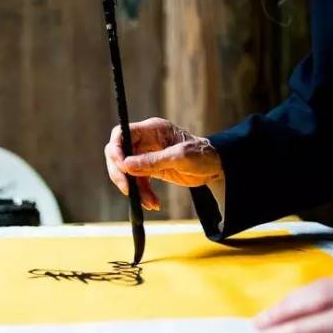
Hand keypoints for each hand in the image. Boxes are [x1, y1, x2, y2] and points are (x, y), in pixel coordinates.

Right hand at [104, 117, 222, 209]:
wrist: (216, 168)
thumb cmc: (202, 155)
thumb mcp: (180, 157)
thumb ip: (153, 161)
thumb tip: (126, 165)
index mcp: (152, 129)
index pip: (122, 134)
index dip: (116, 149)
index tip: (121, 167)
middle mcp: (145, 140)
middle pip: (119, 154)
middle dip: (121, 173)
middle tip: (128, 190)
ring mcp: (146, 155)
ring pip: (127, 171)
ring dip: (135, 189)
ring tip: (149, 203)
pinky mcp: (150, 170)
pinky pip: (138, 181)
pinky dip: (142, 194)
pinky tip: (153, 203)